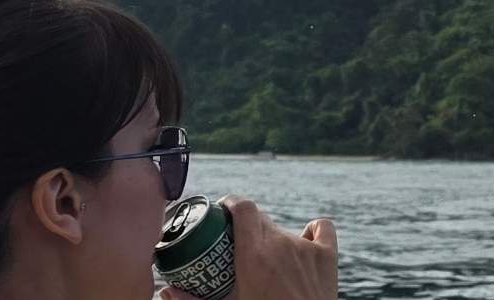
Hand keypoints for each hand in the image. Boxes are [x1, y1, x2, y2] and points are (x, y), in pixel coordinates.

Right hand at [167, 196, 335, 299]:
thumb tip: (166, 291)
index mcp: (253, 256)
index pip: (242, 207)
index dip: (231, 203)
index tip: (223, 210)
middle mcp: (280, 245)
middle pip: (260, 219)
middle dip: (248, 228)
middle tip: (241, 248)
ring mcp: (306, 248)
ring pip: (284, 230)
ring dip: (275, 240)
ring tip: (270, 262)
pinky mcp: (327, 254)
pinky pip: (321, 227)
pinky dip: (313, 232)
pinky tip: (307, 241)